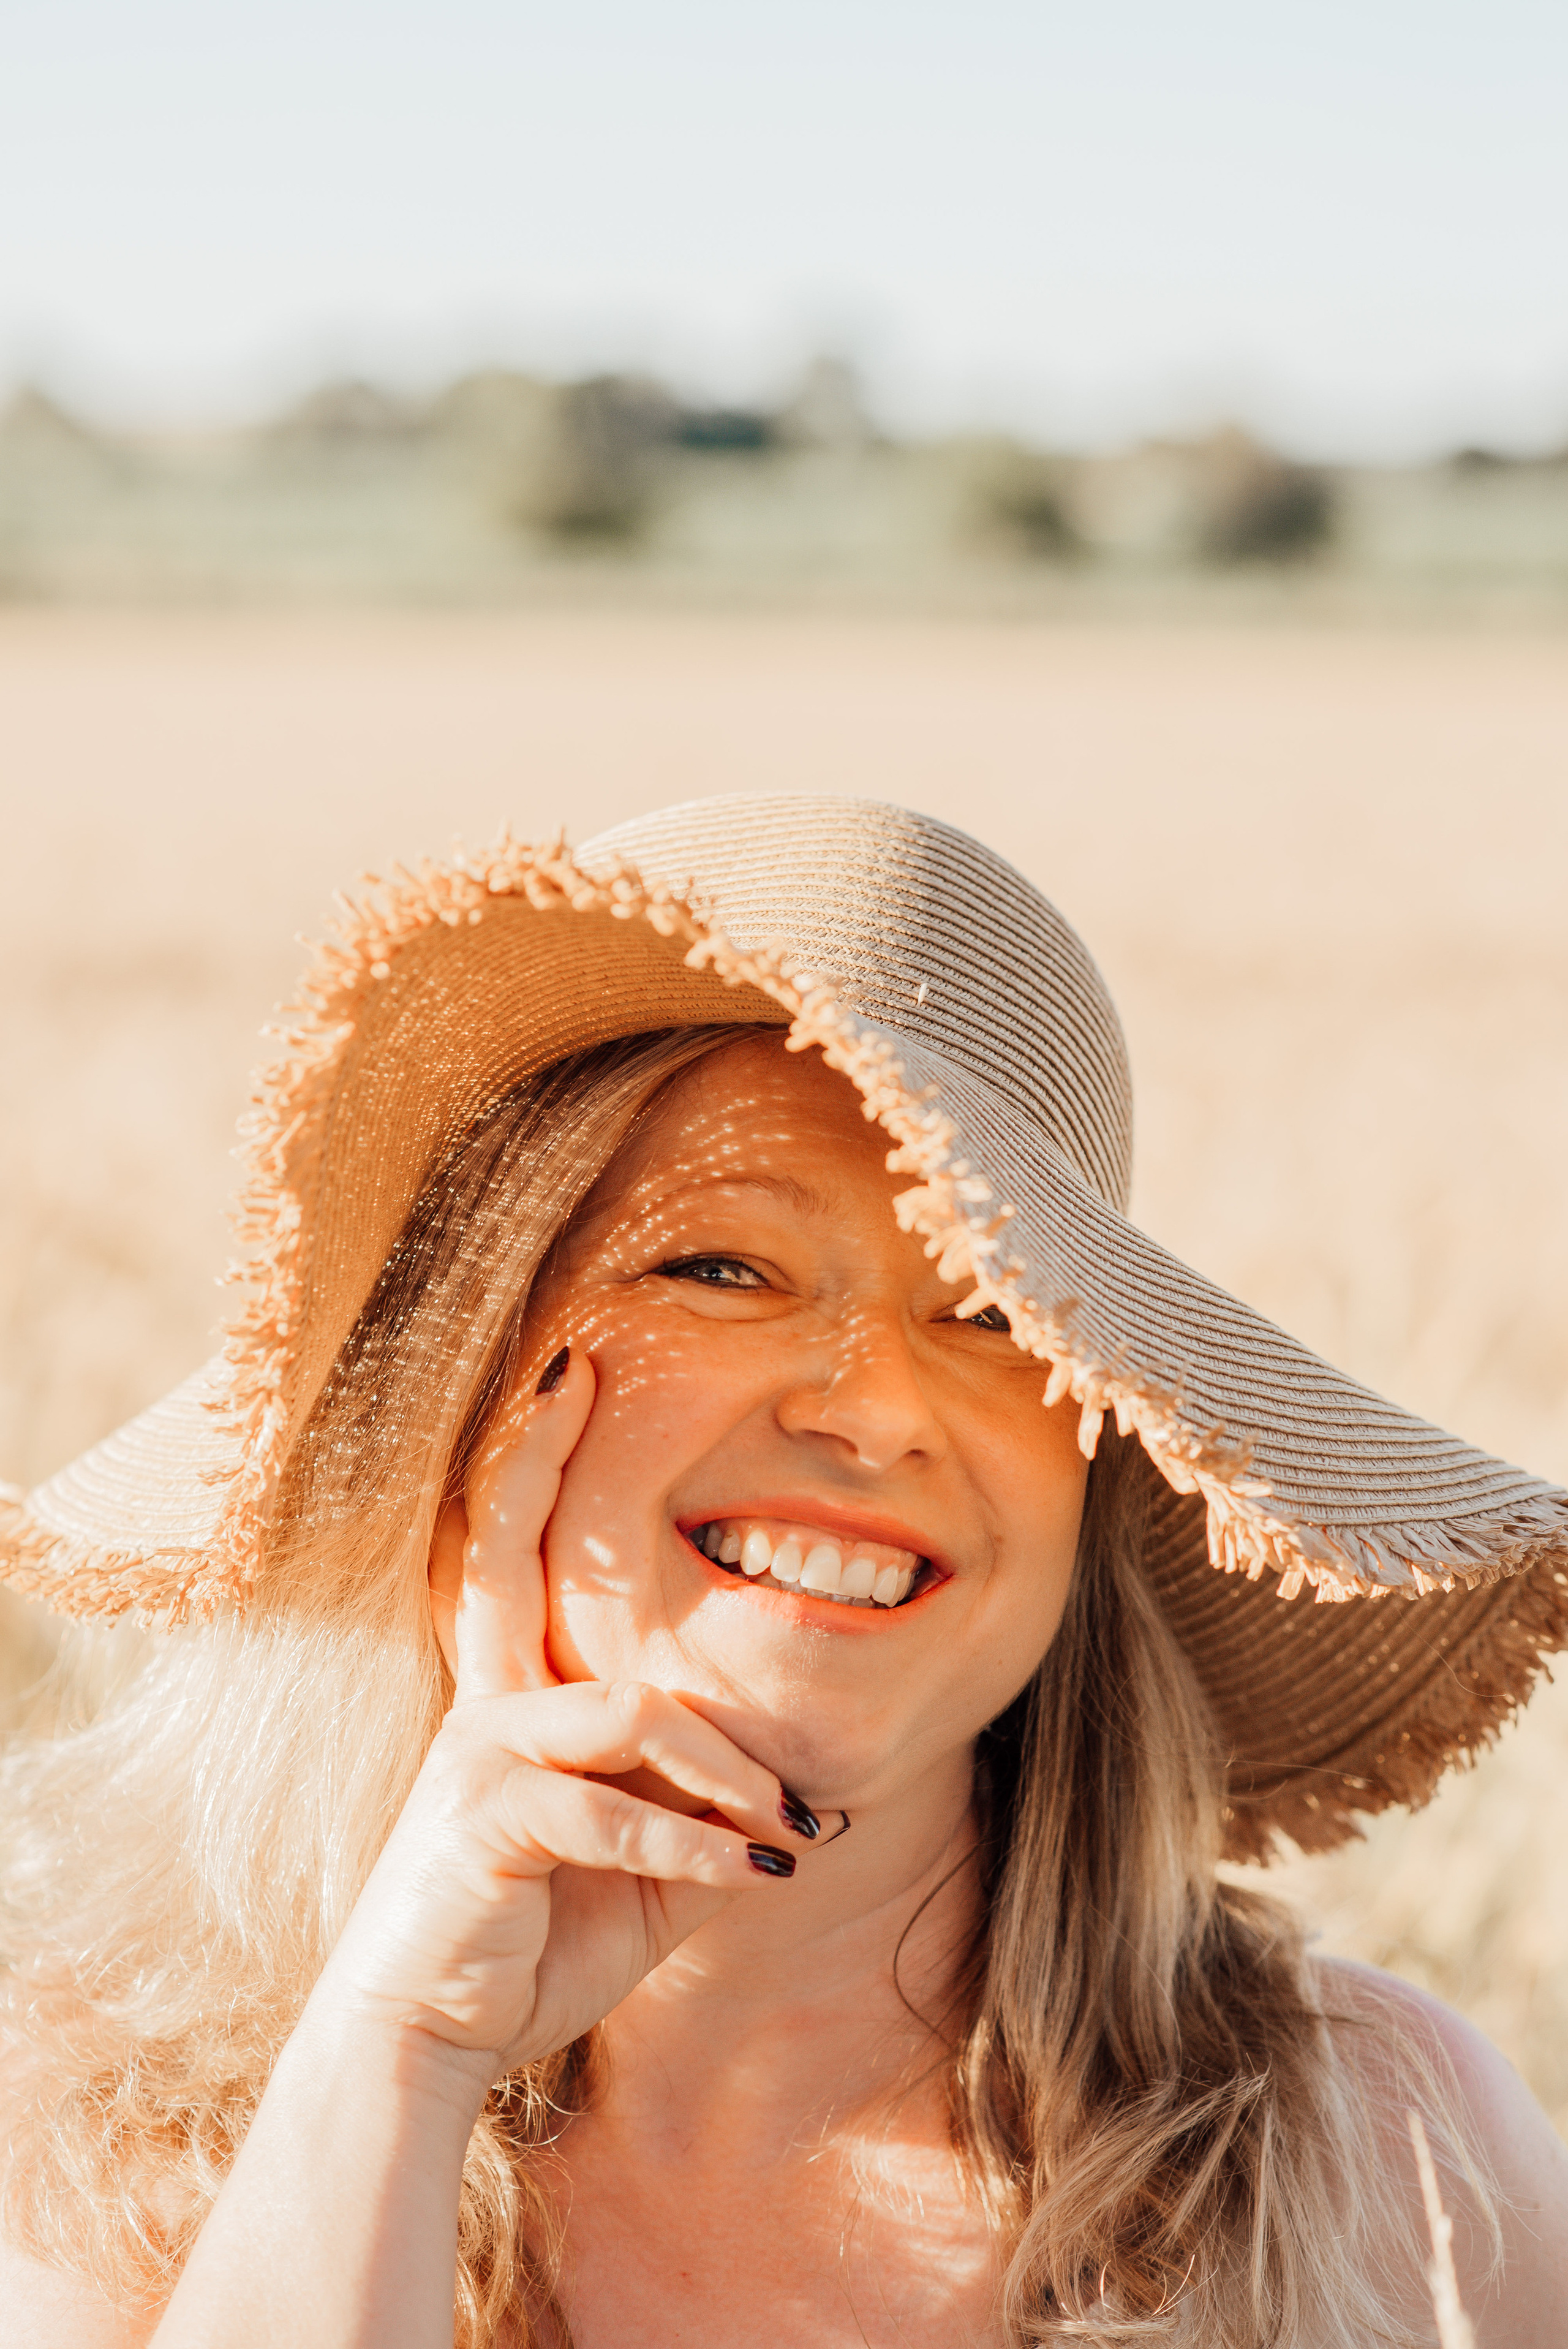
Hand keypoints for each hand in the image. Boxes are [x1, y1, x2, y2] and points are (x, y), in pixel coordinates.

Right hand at [312, 1348, 810, 2101]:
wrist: (431, 2042)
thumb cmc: (534, 1945)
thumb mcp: (639, 1872)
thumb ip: (698, 1816)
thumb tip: (808, 1804)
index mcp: (517, 1702)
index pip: (519, 1560)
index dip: (533, 1463)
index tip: (568, 1374)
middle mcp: (488, 1705)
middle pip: (507, 1555)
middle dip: (538, 1456)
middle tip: (577, 1369)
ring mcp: (479, 1756)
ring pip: (632, 1711)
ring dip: (727, 1769)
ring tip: (793, 1827)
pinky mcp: (484, 1819)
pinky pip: (613, 1810)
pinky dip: (693, 1842)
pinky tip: (749, 1874)